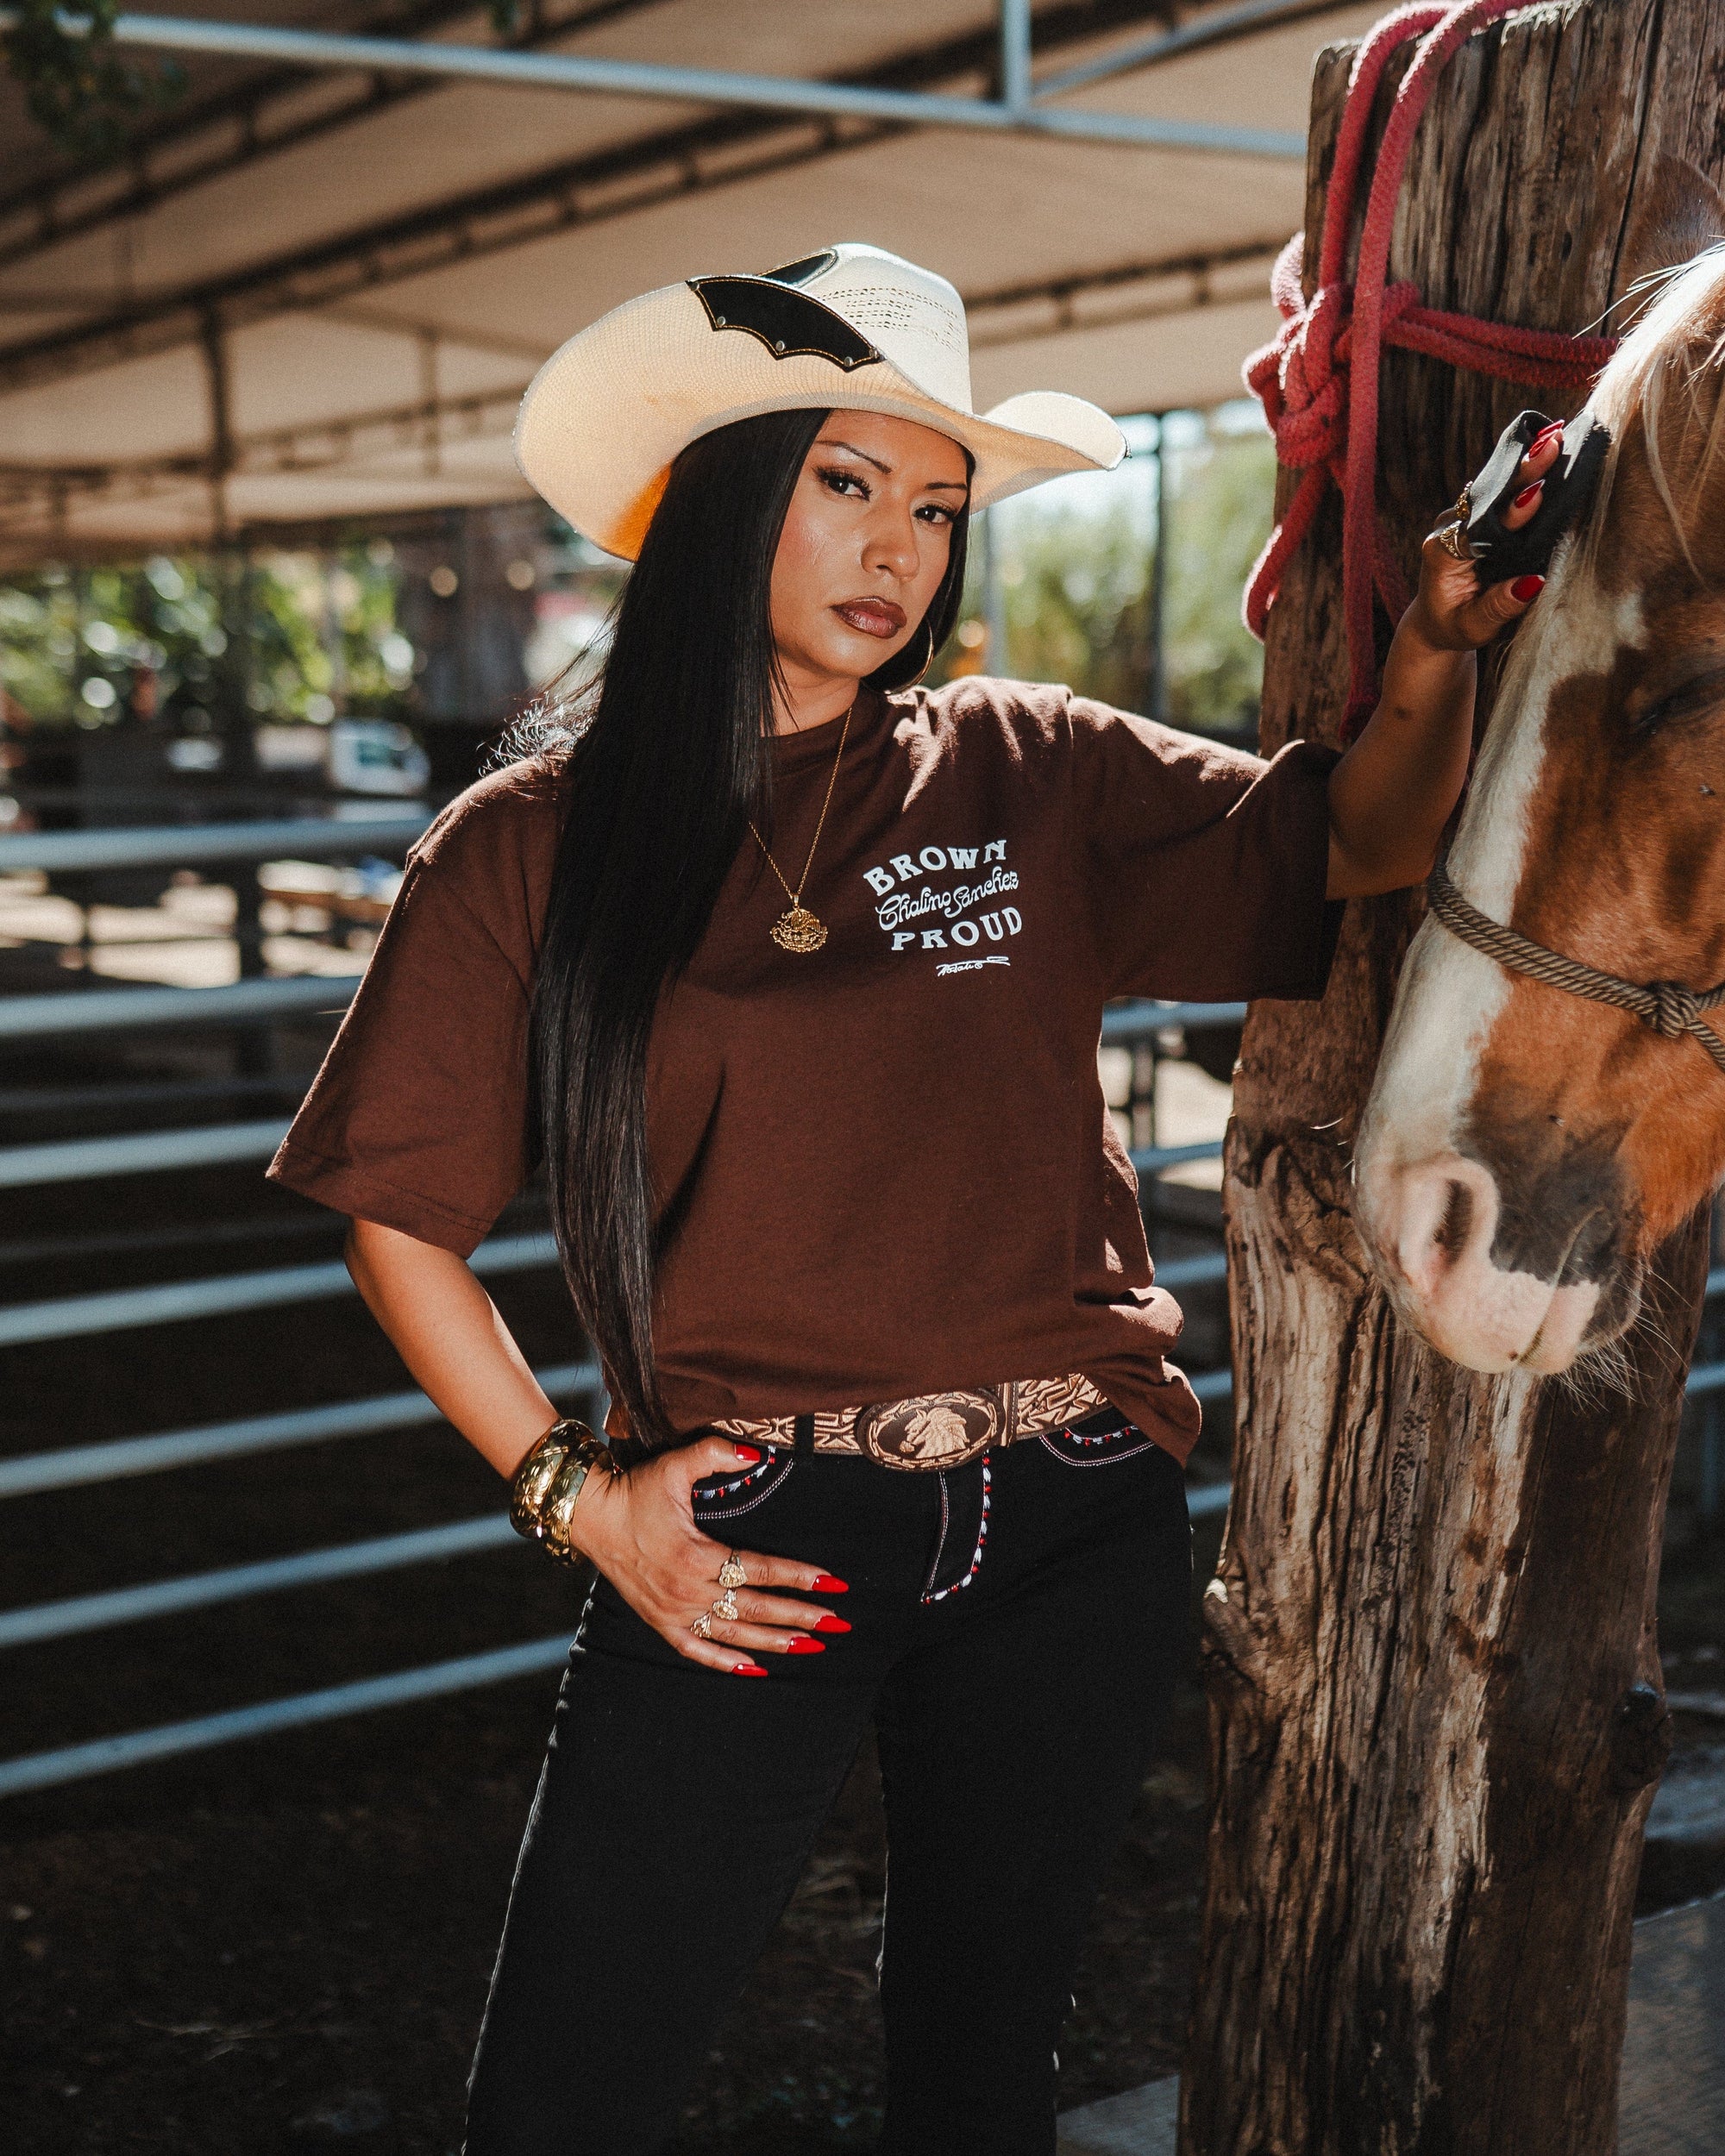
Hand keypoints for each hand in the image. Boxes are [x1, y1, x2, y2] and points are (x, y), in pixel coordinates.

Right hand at [566, 1437, 848, 1675]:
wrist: (591, 1517)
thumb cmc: (635, 1490)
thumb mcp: (674, 1465)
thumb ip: (715, 1455)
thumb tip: (758, 1454)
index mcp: (696, 1556)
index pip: (761, 1569)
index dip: (800, 1577)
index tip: (834, 1583)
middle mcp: (688, 1591)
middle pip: (756, 1608)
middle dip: (801, 1615)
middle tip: (838, 1622)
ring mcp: (674, 1612)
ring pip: (735, 1635)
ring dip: (776, 1641)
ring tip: (812, 1644)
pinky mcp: (660, 1623)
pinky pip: (698, 1651)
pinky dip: (727, 1662)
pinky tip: (757, 1669)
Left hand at [1407, 421, 1563, 653]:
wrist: (1435, 620)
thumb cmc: (1454, 627)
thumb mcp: (1474, 626)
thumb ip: (1499, 606)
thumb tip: (1533, 582)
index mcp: (1442, 553)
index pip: (1479, 529)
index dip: (1509, 513)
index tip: (1535, 495)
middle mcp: (1449, 527)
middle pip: (1488, 496)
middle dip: (1521, 471)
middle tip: (1552, 444)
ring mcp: (1460, 516)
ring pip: (1494, 486)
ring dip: (1525, 462)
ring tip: (1555, 434)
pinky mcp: (1474, 513)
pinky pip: (1498, 488)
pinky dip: (1521, 469)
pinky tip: (1546, 444)